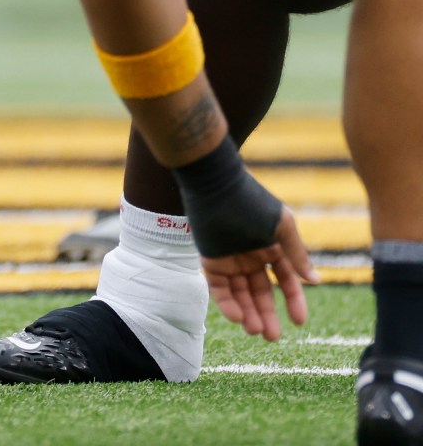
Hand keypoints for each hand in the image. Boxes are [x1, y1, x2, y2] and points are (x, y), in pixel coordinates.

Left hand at [203, 206, 315, 339]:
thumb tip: (314, 280)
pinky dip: (227, 303)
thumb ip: (296, 254)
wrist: (216, 187)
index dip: (294, 301)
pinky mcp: (210, 261)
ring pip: (241, 294)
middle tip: (272, 338)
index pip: (286, 281)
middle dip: (267, 315)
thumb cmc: (252, 202)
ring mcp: (230, 260)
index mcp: (272, 249)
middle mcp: (252, 258)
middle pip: (261, 293)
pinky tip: (237, 317)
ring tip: (255, 332)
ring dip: (248, 314)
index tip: (300, 322)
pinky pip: (220, 287)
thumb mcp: (282, 228)